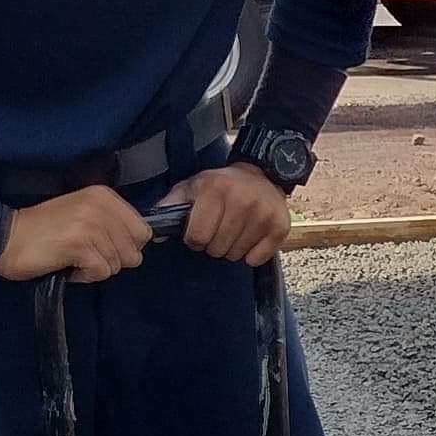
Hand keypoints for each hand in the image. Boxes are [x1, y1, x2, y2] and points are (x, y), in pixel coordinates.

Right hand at [0, 185, 155, 284]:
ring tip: (71, 257)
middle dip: (111, 261)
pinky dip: (84, 276)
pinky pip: (100, 272)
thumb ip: (112, 225)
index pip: (143, 232)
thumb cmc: (44, 231)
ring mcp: (91, 225)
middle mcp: (101, 206)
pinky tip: (66, 265)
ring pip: (116, 265)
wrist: (4, 237)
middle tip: (83, 253)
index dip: (125, 247)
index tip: (101, 246)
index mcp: (104, 196)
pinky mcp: (79, 245)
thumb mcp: (84, 215)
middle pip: (133, 253)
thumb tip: (139, 248)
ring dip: (94, 269)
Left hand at [167, 163, 293, 266]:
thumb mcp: (193, 186)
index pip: (198, 238)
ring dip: (231, 248)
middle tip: (219, 228)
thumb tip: (154, 233)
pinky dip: (251, 254)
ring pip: (235, 255)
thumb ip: (171, 205)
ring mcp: (263, 215)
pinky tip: (250, 236)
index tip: (200, 229)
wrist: (262, 175)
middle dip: (213, 244)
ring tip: (235, 230)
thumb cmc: (222, 185)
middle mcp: (242, 201)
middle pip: (216, 249)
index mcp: (216, 190)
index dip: (195, 238)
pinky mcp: (280, 228)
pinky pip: (256, 259)